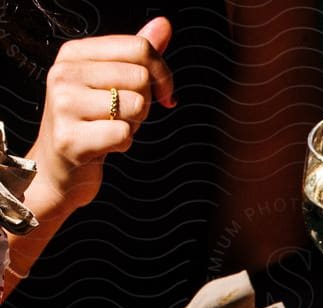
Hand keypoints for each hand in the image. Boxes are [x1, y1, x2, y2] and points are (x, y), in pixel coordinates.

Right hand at [27, 18, 173, 218]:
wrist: (58, 168)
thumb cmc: (90, 123)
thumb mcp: (110, 82)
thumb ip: (136, 54)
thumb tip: (164, 24)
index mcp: (74, 53)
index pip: (138, 47)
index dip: (162, 74)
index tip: (163, 94)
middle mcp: (65, 73)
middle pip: (140, 77)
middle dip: (145, 103)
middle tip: (125, 116)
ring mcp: (64, 105)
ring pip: (135, 106)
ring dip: (134, 125)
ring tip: (111, 129)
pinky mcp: (71, 139)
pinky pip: (123, 135)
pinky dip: (124, 145)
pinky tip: (105, 146)